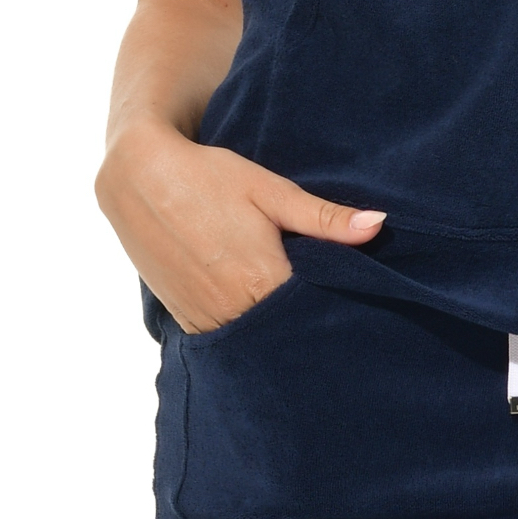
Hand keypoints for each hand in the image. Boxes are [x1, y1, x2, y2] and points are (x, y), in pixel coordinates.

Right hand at [95, 118, 385, 333]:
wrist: (137, 177)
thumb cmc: (209, 177)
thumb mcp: (271, 191)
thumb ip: (325, 218)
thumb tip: (379, 225)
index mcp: (261, 280)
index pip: (314, 315)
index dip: (336, 312)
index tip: (358, 308)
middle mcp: (232, 310)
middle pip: (283, 333)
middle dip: (307, 325)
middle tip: (336, 316)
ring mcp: (204, 320)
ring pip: (252, 341)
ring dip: (273, 331)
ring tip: (298, 315)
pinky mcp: (184, 321)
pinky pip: (224, 338)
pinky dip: (243, 330)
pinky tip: (257, 312)